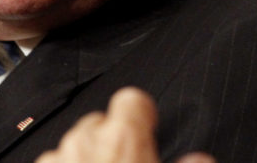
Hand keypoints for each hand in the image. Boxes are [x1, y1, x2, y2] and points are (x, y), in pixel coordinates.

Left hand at [35, 87, 215, 162]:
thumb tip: (201, 158)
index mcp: (124, 138)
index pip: (132, 99)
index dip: (141, 112)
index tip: (146, 123)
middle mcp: (85, 141)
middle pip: (99, 120)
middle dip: (109, 137)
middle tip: (125, 160)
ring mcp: (55, 159)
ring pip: (71, 145)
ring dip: (82, 157)